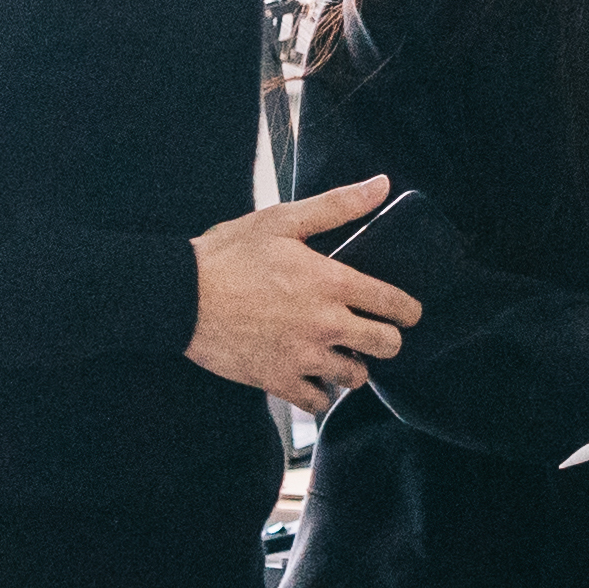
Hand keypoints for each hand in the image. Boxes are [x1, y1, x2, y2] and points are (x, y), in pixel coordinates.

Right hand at [188, 178, 415, 407]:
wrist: (179, 297)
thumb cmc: (229, 254)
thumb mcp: (283, 220)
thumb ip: (338, 205)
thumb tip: (382, 185)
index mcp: (333, 283)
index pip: (396, 305)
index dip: (409, 311)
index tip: (407, 313)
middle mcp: (326, 324)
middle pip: (387, 346)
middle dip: (386, 339)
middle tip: (372, 333)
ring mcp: (302, 356)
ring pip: (354, 377)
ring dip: (352, 366)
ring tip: (340, 353)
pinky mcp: (277, 380)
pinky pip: (316, 402)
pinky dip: (319, 393)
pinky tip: (311, 376)